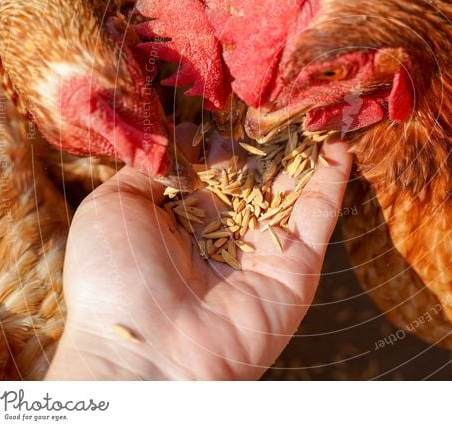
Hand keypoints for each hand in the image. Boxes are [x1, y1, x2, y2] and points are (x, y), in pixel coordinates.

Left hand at [45, 125, 351, 379]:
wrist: (145, 351)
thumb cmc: (115, 277)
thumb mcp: (112, 207)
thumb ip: (150, 168)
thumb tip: (180, 136)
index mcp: (183, 218)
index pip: (215, 167)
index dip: (231, 135)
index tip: (245, 100)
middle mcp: (226, 231)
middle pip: (258, 176)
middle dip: (274, 141)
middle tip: (291, 100)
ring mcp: (263, 249)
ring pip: (293, 191)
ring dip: (309, 154)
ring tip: (320, 113)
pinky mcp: (296, 267)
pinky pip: (318, 219)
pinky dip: (332, 184)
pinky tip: (339, 148)